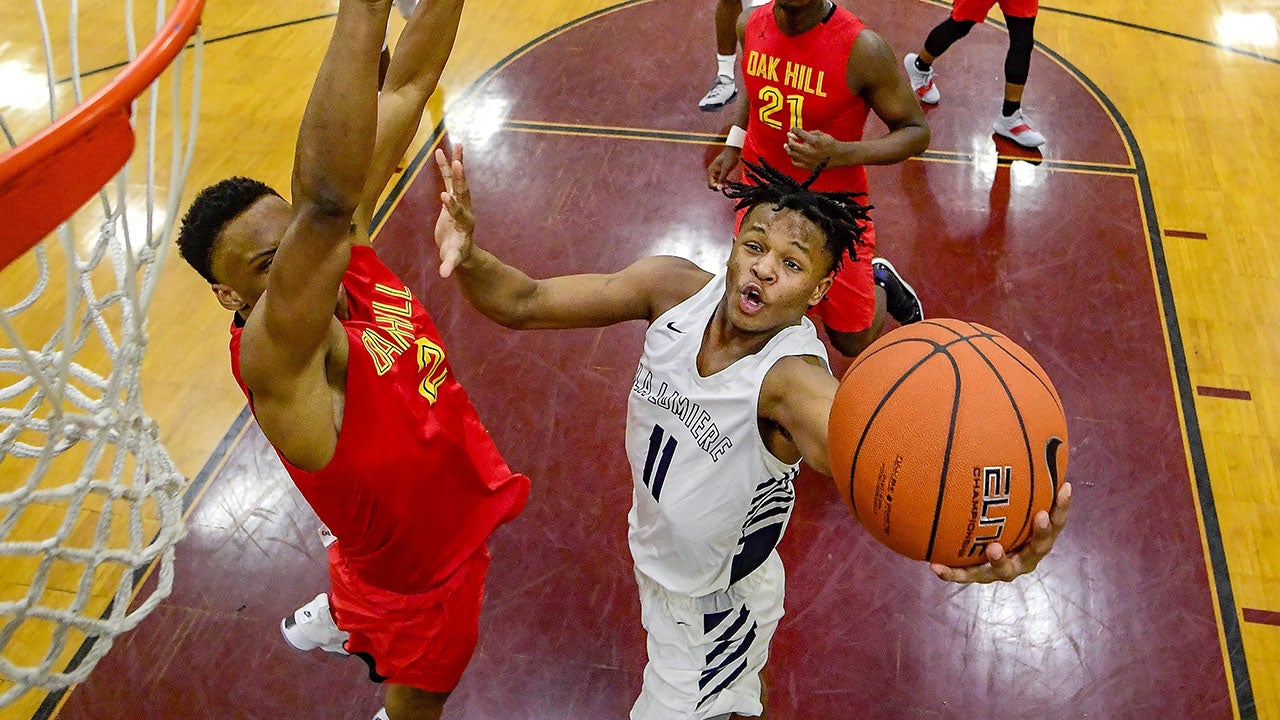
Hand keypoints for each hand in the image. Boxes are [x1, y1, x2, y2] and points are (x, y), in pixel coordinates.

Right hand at [433, 143, 473, 277]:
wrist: (460, 249)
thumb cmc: (456, 256)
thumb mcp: (453, 261)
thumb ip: (449, 265)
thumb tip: (444, 274)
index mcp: (464, 225)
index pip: (458, 213)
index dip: (452, 206)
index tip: (444, 197)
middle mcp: (464, 210)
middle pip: (463, 192)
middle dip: (460, 179)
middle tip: (459, 164)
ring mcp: (459, 201)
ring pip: (458, 180)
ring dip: (457, 164)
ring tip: (456, 145)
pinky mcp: (451, 197)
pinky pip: (448, 179)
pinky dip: (446, 166)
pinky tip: (439, 151)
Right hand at [707, 147, 741, 189]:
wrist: (733, 151)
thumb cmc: (729, 158)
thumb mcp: (725, 169)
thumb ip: (721, 178)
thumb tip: (719, 187)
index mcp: (711, 171)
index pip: (710, 184)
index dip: (716, 187)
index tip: (722, 188)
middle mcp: (712, 173)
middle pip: (713, 185)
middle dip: (719, 187)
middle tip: (726, 186)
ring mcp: (716, 174)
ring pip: (717, 184)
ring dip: (722, 186)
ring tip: (728, 185)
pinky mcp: (720, 174)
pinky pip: (721, 181)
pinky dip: (724, 183)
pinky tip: (728, 183)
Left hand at [784, 128, 840, 169]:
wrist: (839, 156)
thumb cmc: (831, 144)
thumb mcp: (821, 134)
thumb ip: (809, 133)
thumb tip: (797, 133)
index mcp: (815, 142)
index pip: (800, 134)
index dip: (794, 130)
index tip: (792, 129)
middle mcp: (810, 151)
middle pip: (793, 145)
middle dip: (789, 139)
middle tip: (789, 136)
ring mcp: (809, 160)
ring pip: (792, 154)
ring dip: (788, 149)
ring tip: (787, 145)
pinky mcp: (809, 167)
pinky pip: (796, 163)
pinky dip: (792, 158)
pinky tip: (792, 154)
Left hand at [932, 482, 1071, 583]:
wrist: (982, 552)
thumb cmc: (1000, 516)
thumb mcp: (1009, 498)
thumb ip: (1014, 477)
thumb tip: (1010, 433)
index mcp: (1038, 537)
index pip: (1057, 520)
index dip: (1063, 506)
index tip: (1065, 488)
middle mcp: (1026, 554)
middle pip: (1039, 546)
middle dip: (1043, 532)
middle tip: (1041, 517)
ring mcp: (1004, 567)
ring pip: (1004, 568)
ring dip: (1000, 558)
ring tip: (993, 548)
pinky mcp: (980, 574)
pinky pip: (965, 573)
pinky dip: (952, 572)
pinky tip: (934, 566)